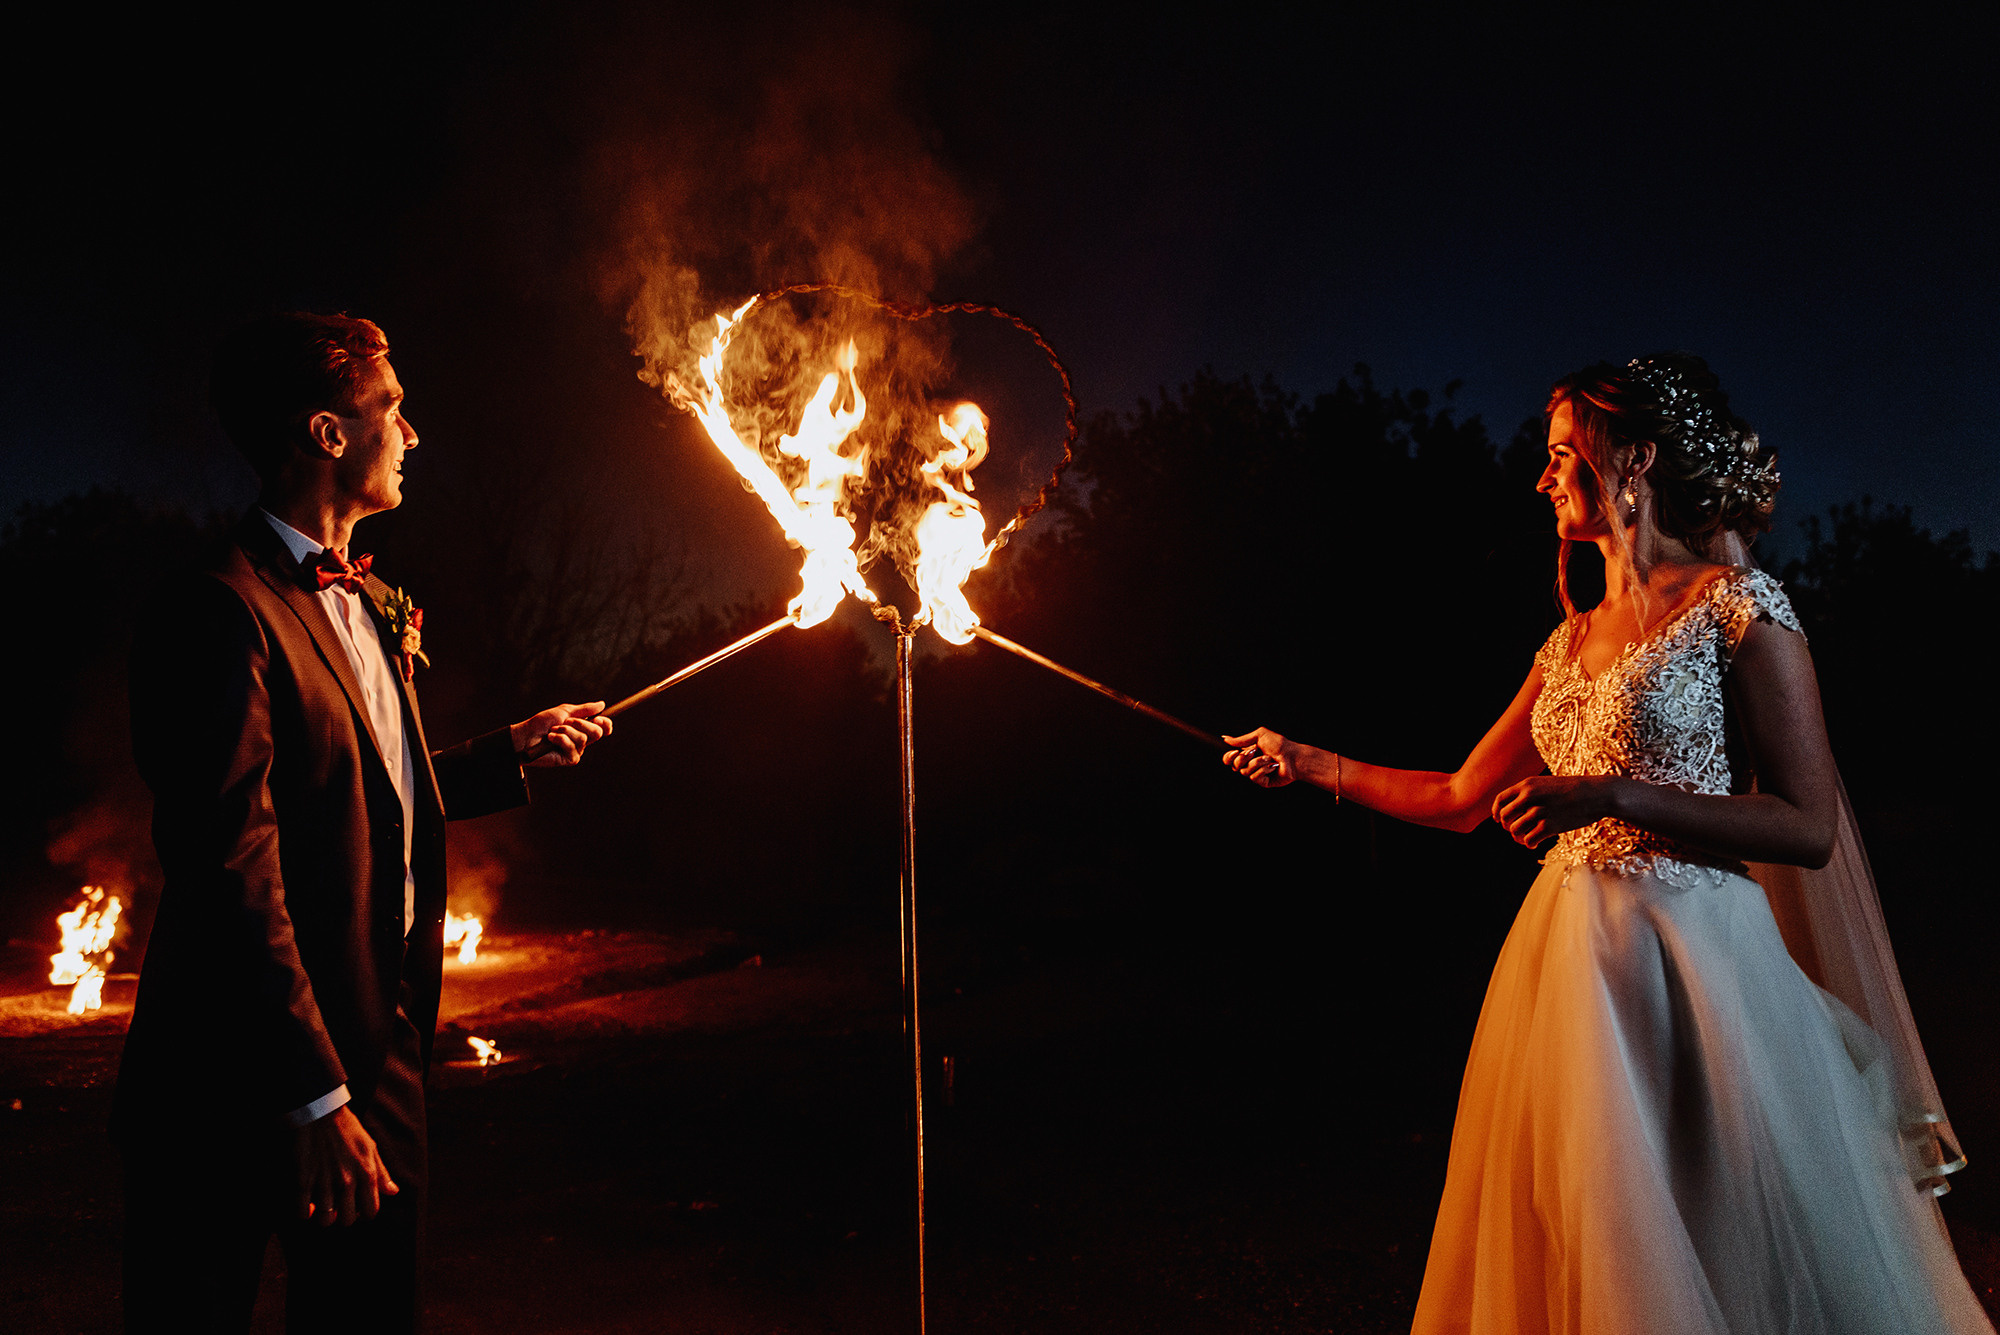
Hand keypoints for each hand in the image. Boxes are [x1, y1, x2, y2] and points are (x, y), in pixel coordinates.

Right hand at [294, 1105, 397, 1226]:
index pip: (371, 1211)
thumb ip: (382, 1173)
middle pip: (347, 1220)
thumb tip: (393, 1192)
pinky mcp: (304, 1180)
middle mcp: (347, 1182)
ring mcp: (325, 1182)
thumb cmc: (348, 1129)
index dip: (365, 1212)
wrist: (321, 1113)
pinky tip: (307, 1206)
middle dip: (344, 1217)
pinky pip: (302, 1212)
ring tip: (323, 1208)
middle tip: (339, 1208)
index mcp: (367, 1174)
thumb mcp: (371, 1148)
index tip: (358, 1206)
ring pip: (325, 1220)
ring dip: (323, 1217)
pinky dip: (304, 1213)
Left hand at [512, 702, 613, 766]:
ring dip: (565, 730)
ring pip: (583, 738)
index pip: (603, 728)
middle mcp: (582, 740)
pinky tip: (550, 739)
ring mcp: (576, 751)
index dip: (605, 723)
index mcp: (583, 728)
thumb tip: (602, 704)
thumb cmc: (542, 723)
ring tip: (552, 731)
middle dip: (581, 724)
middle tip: (565, 722)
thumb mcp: (565, 712)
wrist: (526, 735)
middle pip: (597, 732)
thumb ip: (584, 710)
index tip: (597, 718)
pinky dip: (560, 739)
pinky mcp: (569, 759)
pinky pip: (572, 746)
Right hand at [1222, 728, 1294, 787]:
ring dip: (1258, 763)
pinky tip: (1273, 766)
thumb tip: (1225, 738)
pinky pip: (1254, 778)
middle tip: (1255, 751)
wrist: (1293, 757)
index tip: (1235, 752)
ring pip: (1245, 772)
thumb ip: (1241, 739)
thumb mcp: (1259, 736)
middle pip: (1235, 766)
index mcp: (1247, 753)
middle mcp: (1250, 764)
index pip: (1229, 759)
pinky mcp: (1263, 782)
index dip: (1228, 757)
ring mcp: (1256, 773)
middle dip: (1245, 758)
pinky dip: (1264, 770)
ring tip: (1269, 759)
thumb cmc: (1279, 745)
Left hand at [1491, 775, 1619, 847]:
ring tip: (1526, 839)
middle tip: (1517, 831)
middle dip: (1508, 826)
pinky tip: (1534, 844)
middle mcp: (1529, 797)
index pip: (1500, 799)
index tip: (1500, 820)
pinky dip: (1529, 844)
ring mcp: (1539, 811)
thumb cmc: (1574, 789)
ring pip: (1514, 830)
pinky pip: (1528, 840)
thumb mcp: (1547, 784)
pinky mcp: (1549, 826)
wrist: (1597, 794)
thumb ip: (1531, 793)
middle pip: (1504, 817)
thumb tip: (1516, 808)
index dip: (1497, 812)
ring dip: (1518, 838)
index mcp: (1527, 784)